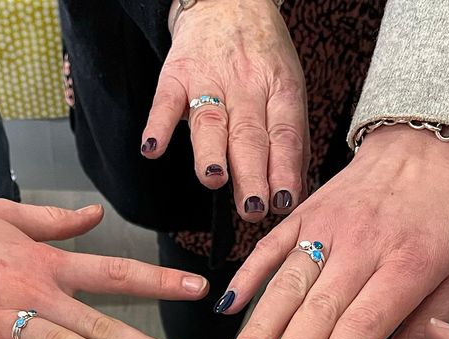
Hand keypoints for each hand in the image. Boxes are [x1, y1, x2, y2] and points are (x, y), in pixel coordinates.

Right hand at [141, 0, 306, 219]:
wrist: (227, 0)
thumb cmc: (261, 54)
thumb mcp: (287, 86)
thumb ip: (291, 139)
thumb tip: (294, 192)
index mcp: (279, 89)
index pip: (284, 133)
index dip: (284, 168)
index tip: (284, 201)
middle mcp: (246, 85)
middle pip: (249, 134)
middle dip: (251, 174)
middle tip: (252, 208)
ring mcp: (209, 80)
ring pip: (210, 121)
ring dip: (210, 153)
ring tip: (213, 179)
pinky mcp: (175, 75)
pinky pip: (165, 102)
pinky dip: (158, 126)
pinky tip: (153, 149)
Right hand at [217, 126, 448, 338]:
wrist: (426, 145)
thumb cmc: (446, 217)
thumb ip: (425, 329)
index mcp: (408, 264)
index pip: (364, 322)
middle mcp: (363, 244)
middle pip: (318, 309)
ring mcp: (328, 226)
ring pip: (288, 282)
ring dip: (261, 325)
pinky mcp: (304, 212)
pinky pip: (269, 247)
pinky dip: (245, 277)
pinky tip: (227, 308)